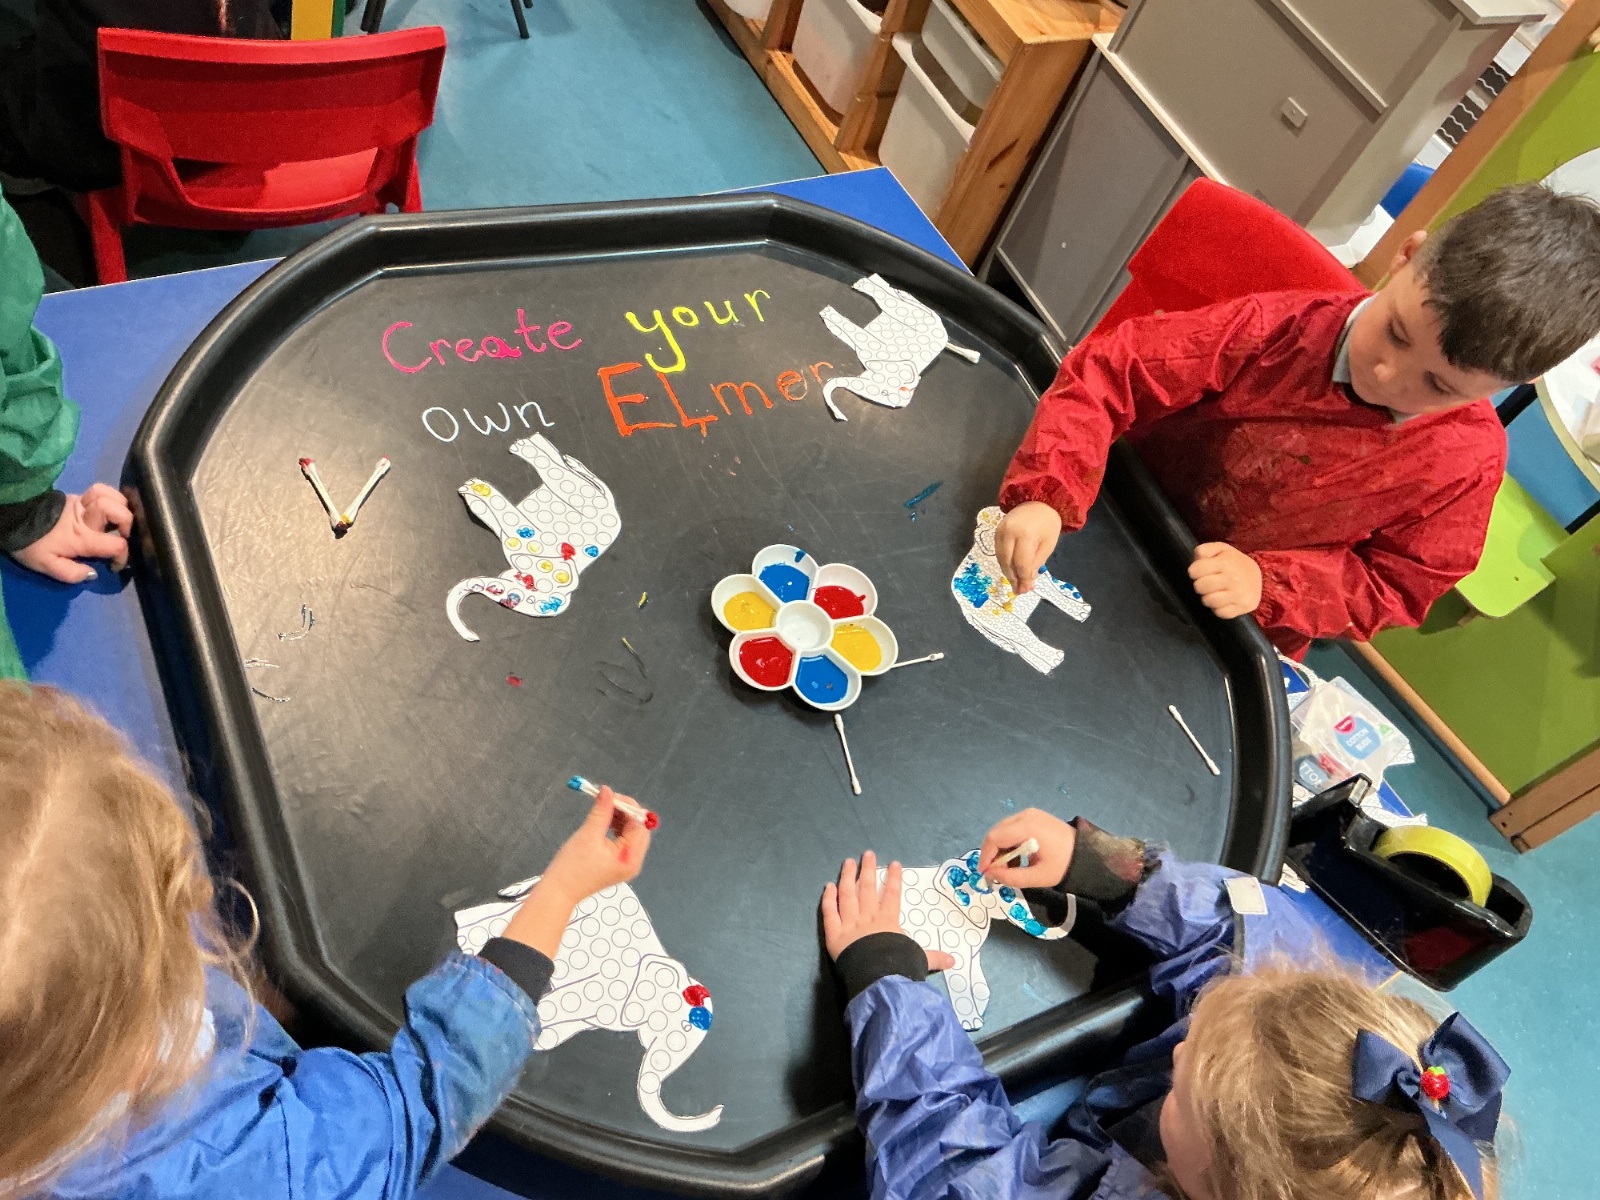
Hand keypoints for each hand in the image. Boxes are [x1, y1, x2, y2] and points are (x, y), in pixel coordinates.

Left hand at [10, 484, 131, 581]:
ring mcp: (81, 503)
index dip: (123, 556)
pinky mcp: (76, 496)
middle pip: (119, 511)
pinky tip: (110, 506)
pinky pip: (100, 490)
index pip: (116, 544)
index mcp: (82, 537)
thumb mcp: (46, 565)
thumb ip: (71, 573)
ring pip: (111, 494)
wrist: (13, 518)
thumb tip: (92, 573)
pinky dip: (111, 496)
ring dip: (121, 505)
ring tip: (118, 519)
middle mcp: (86, 517)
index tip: (115, 565)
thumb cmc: (31, 543)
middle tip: (122, 535)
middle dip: (127, 523)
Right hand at [503, 787, 650, 956]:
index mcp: (631, 857)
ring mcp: (626, 864)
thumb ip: (601, 811)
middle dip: (625, 812)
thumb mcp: (588, 835)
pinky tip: (604, 820)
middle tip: (608, 800)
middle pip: (638, 829)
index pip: (639, 825)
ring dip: (620, 819)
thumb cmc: (572, 866)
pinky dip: (616, 828)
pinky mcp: (617, 864)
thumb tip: (607, 790)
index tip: (612, 795)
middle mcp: (633, 862)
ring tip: (603, 809)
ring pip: (630, 833)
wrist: (558, 892)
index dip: (627, 807)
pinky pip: (623, 840)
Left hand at [821, 851, 953, 971]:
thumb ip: (934, 958)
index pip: (892, 895)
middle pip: (867, 889)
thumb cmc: (898, 967)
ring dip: (848, 877)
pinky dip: (828, 899)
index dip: (894, 878)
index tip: (895, 863)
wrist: (876, 979)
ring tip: (848, 862)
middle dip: (868, 870)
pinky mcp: (834, 934)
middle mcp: (868, 918)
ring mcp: (849, 924)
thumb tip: (953, 960)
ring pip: (847, 895)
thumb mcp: (919, 960)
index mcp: (888, 921)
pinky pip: (829, 913)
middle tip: (867, 854)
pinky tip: (828, 886)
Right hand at [977, 808, 1075, 888]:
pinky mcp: (1033, 816)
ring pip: (1003, 830)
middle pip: (997, 832)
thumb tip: (990, 874)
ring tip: (1009, 867)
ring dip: (1001, 849)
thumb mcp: (1038, 877)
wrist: (1087, 853)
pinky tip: (1017, 857)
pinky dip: (1009, 843)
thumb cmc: (1063, 864)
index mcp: (1027, 827)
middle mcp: (1025, 815)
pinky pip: (1012, 828)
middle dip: (992, 853)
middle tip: (995, 872)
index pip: (995, 838)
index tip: (985, 873)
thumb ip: (1011, 877)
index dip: (986, 856)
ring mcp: (1029, 813)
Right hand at [993, 502, 1060, 593]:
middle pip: (1007, 563)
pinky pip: (998, 552)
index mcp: (1025, 535)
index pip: (1021, 563)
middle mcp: (1008, 533)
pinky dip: (1004, 563)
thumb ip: (1036, 563)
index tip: (1026, 590)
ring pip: (1001, 559)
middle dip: (1014, 579)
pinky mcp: (996, 532)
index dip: (1023, 579)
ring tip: (1016, 584)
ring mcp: (1000, 532)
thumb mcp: (1048, 545)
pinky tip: (1011, 571)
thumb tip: (1027, 582)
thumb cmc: (1047, 524)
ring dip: (1007, 573)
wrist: (1038, 501)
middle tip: (1019, 591)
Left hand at [1188, 542, 1261, 619]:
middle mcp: (1233, 578)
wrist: (1256, 576)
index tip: (1200, 571)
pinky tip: (1223, 600)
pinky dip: (1219, 608)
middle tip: (1207, 583)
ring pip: (1208, 601)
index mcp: (1226, 562)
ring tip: (1215, 592)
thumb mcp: (1220, 549)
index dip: (1194, 571)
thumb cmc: (1233, 562)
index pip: (1195, 570)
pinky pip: (1220, 613)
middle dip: (1200, 585)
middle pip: (1200, 587)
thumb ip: (1205, 550)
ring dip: (1208, 598)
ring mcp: (1240, 594)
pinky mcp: (1244, 606)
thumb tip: (1198, 558)